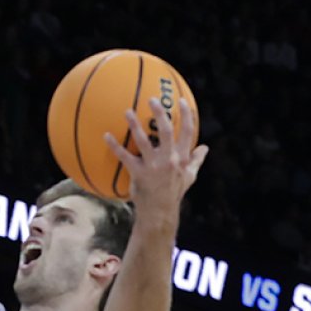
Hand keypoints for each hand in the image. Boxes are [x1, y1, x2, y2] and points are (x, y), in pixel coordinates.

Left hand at [104, 97, 207, 215]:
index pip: (187, 132)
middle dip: (160, 113)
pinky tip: (106, 135)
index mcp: (181, 158)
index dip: (186, 115)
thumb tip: (205, 148)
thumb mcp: (190, 176)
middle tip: (152, 99)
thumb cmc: (174, 192)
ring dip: (134, 125)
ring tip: (127, 111)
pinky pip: (124, 156)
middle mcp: (169, 159)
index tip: (181, 101)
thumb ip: (196, 160)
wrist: (160, 211)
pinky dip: (114, 146)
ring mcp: (153, 166)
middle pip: (166, 131)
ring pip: (143, 141)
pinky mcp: (138, 173)